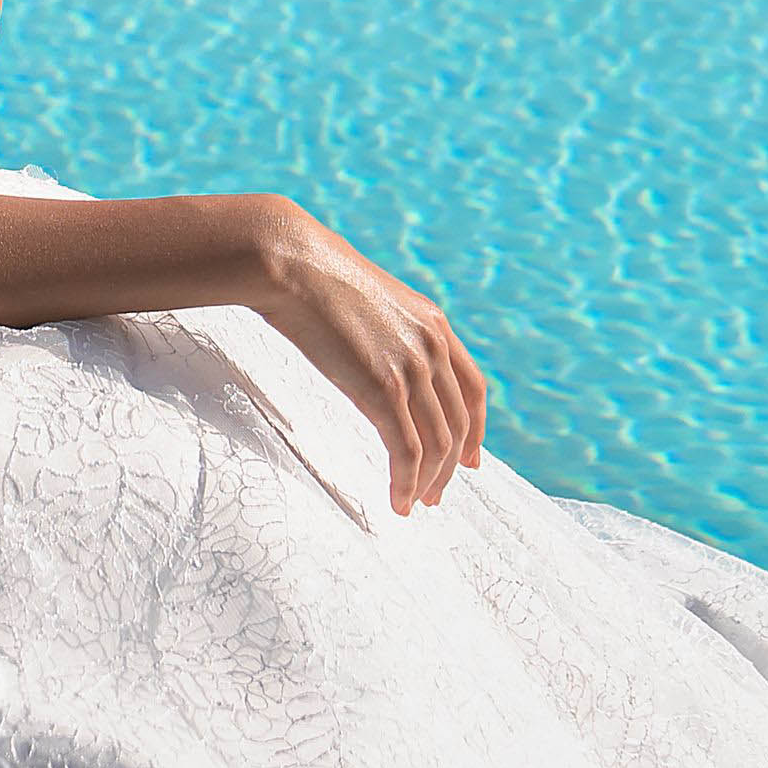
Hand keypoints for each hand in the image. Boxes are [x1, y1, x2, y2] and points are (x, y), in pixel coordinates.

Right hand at [241, 201, 490, 513]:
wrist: (291, 263)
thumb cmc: (312, 278)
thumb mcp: (368, 301)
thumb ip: (387, 331)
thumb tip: (373, 353)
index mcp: (434, 324)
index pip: (473, 388)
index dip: (475, 429)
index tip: (469, 459)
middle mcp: (433, 347)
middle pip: (458, 423)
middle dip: (451, 466)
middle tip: (436, 495)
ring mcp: (412, 367)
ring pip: (437, 443)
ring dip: (429, 482)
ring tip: (416, 504)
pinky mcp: (384, 388)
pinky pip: (407, 451)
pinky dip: (407, 483)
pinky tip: (398, 501)